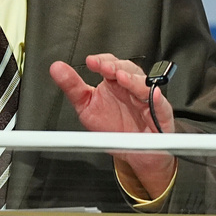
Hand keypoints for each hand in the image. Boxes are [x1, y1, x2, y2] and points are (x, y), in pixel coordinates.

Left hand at [50, 54, 175, 199]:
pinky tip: (151, 94)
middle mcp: (130, 87)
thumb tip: (56, 68)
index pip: (109, 64)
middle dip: (116, 67)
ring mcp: (145, 99)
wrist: (133, 153)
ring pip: (143, 83)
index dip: (101, 61)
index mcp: (113, 83)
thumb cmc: (113, 127)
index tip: (90, 62)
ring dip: (132, 79)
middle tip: (105, 69)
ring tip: (121, 78)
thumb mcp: (86, 106)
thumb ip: (72, 87)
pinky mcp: (160, 114)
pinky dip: (156, 98)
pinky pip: (160, 104)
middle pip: (127, 68)